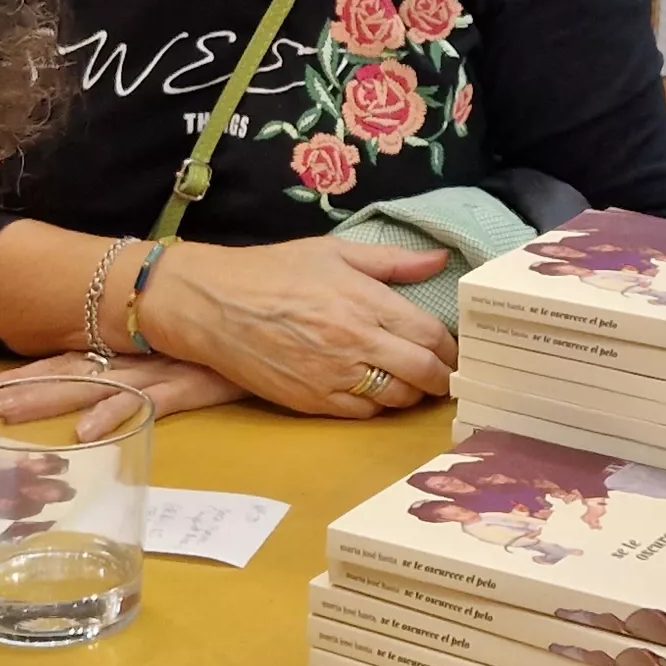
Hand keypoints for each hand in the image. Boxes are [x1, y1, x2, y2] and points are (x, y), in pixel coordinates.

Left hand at [0, 353, 249, 440]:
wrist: (283, 319)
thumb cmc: (240, 341)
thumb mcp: (192, 354)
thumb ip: (161, 368)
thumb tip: (120, 391)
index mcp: (135, 350)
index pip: (69, 362)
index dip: (25, 375)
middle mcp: (141, 356)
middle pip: (72, 372)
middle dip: (22, 389)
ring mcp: (165, 368)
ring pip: (96, 384)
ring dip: (51, 398)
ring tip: (9, 414)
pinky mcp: (193, 383)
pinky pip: (149, 400)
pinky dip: (117, 413)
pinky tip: (87, 431)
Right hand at [133, 236, 458, 417]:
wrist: (212, 305)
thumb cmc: (272, 271)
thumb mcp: (334, 251)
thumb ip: (392, 261)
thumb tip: (439, 260)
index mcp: (364, 301)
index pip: (430, 335)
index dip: (450, 347)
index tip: (453, 349)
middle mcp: (355, 342)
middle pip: (423, 372)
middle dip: (443, 377)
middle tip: (447, 376)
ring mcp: (333, 376)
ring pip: (396, 398)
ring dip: (412, 394)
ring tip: (413, 383)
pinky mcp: (311, 401)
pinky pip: (362, 414)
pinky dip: (377, 406)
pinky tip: (375, 392)